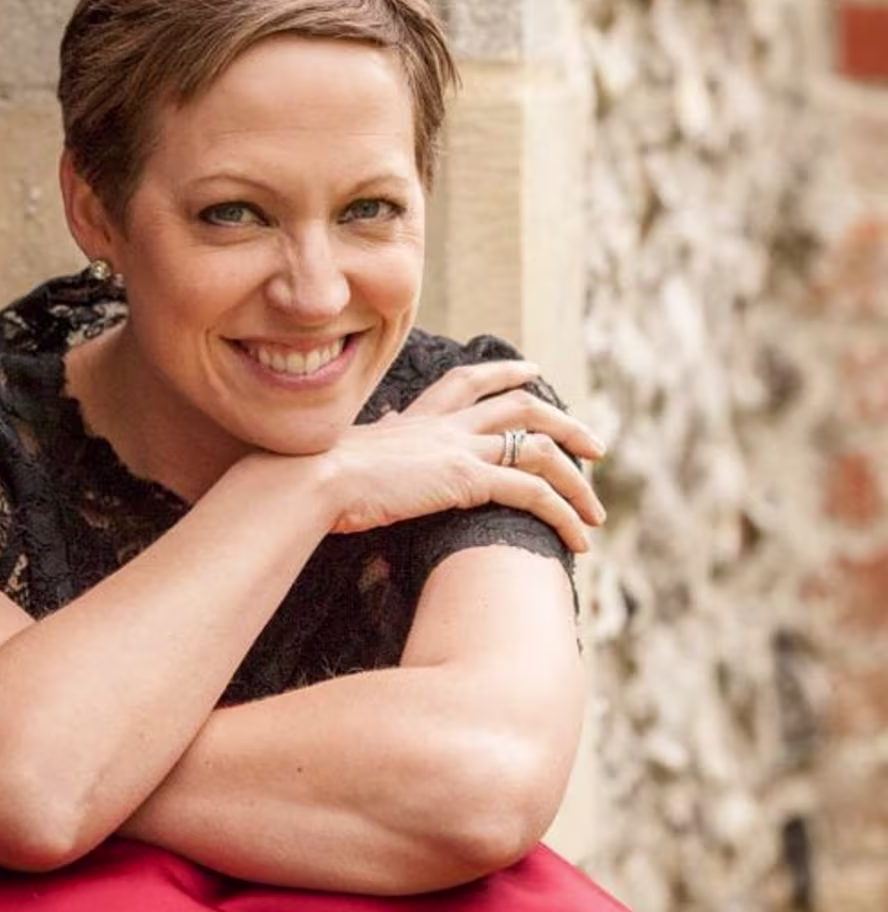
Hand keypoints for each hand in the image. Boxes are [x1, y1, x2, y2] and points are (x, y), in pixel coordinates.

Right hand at [322, 360, 605, 548]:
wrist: (314, 480)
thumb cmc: (318, 474)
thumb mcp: (354, 451)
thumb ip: (379, 439)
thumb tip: (382, 427)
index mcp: (418, 417)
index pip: (470, 380)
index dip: (506, 372)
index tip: (532, 372)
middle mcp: (446, 424)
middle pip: (522, 405)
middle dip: (566, 423)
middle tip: (596, 446)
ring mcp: (460, 448)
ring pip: (541, 448)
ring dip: (577, 481)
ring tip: (597, 512)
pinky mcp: (467, 478)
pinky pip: (533, 492)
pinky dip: (564, 514)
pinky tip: (577, 540)